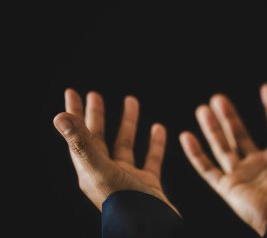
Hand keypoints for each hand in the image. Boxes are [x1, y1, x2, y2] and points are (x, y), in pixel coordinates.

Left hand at [53, 89, 177, 213]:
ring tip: (131, 100)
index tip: (72, 92)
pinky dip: (155, 143)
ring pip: (126, 145)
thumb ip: (82, 144)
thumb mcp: (100, 171)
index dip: (74, 114)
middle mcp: (107, 173)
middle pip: (99, 138)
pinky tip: (158, 128)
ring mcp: (128, 178)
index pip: (79, 136)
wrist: (151, 228)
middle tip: (95, 94)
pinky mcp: (148, 184)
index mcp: (91, 170)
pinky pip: (151, 159)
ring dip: (128, 123)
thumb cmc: (124, 204)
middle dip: (96, 116)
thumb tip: (59, 117)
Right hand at [179, 83, 266, 235]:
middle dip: (230, 116)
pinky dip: (195, 154)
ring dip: (212, 128)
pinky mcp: (227, 188)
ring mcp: (241, 176)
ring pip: (222, 147)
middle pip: (241, 135)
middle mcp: (259, 165)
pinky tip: (186, 136)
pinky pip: (206, 168)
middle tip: (218, 97)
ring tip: (203, 108)